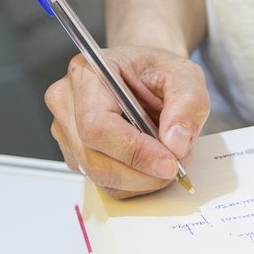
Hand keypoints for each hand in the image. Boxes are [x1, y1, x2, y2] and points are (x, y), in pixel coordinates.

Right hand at [44, 45, 209, 198]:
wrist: (147, 75)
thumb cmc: (158, 70)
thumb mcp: (185, 75)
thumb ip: (187, 102)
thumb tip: (176, 142)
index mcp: (87, 73)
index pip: (97, 125)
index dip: (134, 151)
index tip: (169, 163)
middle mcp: (67, 103)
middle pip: (95, 159)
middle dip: (142, 171)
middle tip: (176, 164)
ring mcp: (67, 132)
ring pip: (100, 176)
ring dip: (141, 178)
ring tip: (168, 158)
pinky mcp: (76, 155)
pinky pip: (104, 183)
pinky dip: (134, 181)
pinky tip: (150, 161)